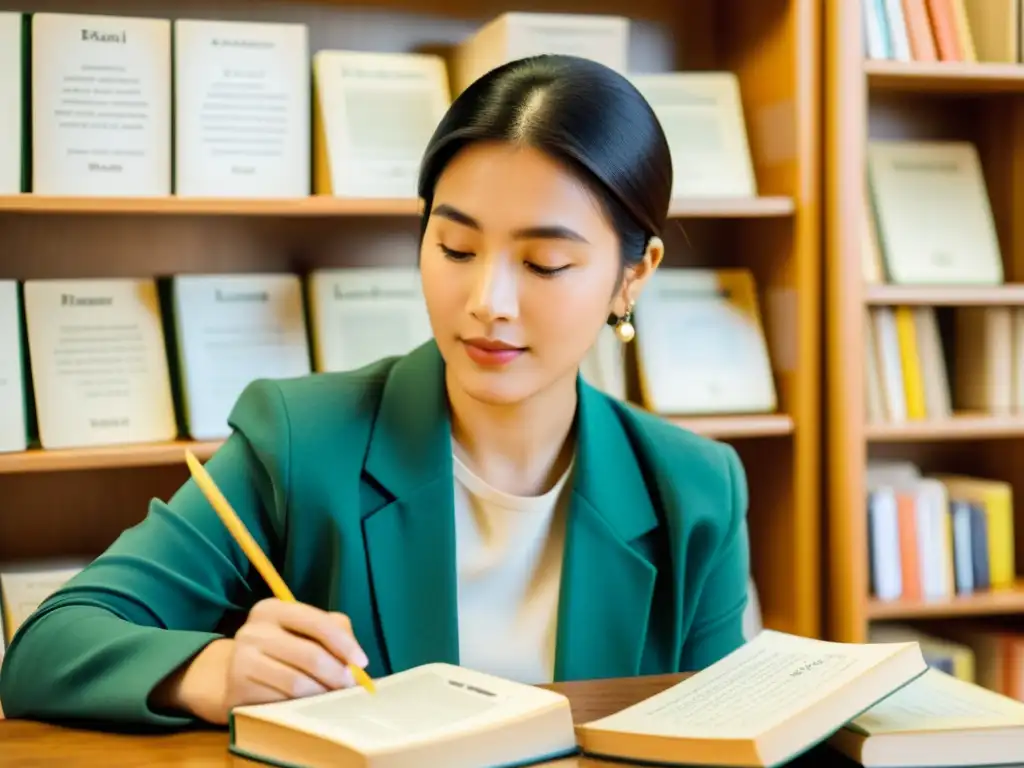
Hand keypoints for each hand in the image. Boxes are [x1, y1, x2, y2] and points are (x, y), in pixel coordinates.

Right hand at [156, 598, 368, 724]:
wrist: (233, 676)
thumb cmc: (281, 649)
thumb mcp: (304, 631)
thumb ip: (334, 632)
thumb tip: (355, 660)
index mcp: (272, 609)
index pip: (316, 622)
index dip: (344, 643)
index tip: (362, 662)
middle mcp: (252, 631)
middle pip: (309, 655)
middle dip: (337, 674)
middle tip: (350, 687)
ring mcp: (241, 661)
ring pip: (296, 683)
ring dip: (321, 694)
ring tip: (332, 697)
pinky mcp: (236, 691)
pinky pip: (279, 703)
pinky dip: (299, 707)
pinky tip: (306, 706)